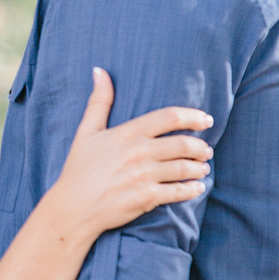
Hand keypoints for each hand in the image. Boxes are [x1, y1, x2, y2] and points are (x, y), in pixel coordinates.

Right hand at [53, 68, 211, 236]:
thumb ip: (98, 102)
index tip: (206, 120)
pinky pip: (180, 191)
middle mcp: (139, 153)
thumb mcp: (86, 132)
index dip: (193, 117)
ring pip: (186, 168)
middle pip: (184, 144)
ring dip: (200, 168)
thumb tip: (100, 71)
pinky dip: (193, 189)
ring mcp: (144, 176)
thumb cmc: (78, 169)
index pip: (169, 117)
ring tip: (202, 168)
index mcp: (127, 133)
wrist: (72, 208)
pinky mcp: (147, 198)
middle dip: (201, 147)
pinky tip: (196, 187)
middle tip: (206, 150)